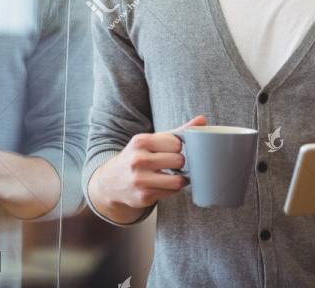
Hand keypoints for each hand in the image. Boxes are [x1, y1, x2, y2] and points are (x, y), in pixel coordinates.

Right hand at [89, 116, 205, 222]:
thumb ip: (177, 131)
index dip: (178, 147)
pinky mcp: (144, 196)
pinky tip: (163, 184)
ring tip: (171, 174)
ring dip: (179, 178)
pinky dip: (172, 188)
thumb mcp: (151, 141)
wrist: (112, 180)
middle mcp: (138, 160)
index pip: (176, 143)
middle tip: (171, 164)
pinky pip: (172, 192)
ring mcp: (140, 179)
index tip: (171, 150)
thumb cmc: (138, 157)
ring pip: (178, 180)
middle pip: (179, 160)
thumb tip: (202, 119)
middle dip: (179, 163)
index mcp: (141, 141)